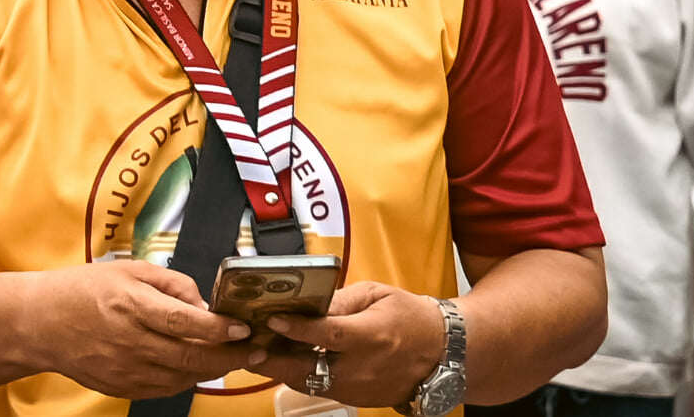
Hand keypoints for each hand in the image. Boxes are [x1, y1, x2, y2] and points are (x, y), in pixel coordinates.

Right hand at [14, 258, 254, 398]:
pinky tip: (193, 365)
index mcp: (130, 305)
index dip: (220, 328)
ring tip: (230, 356)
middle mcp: (130, 341)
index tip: (243, 327)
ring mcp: (126, 369)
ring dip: (213, 369)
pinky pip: (167, 388)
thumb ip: (170, 282)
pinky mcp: (123, 388)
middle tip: (254, 349)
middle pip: (193, 358)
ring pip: (185, 377)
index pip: (186, 323)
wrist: (39, 323)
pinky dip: (186, 378)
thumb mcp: (126, 270)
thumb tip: (204, 304)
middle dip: (231, 356)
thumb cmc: (81, 291)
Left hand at [253, 284, 451, 409]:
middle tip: (248, 345)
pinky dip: (302, 377)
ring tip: (258, 351)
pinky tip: (286, 362)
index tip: (271, 319)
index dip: (296, 328)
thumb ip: (340, 300)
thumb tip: (307, 302)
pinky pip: (322, 390)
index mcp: (370, 336)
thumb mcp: (377, 295)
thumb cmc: (410, 317)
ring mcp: (361, 388)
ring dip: (283, 370)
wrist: (444, 352)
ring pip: (310, 384)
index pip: (327, 334)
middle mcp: (363, 368)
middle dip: (275, 359)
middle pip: (309, 369)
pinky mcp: (360, 399)